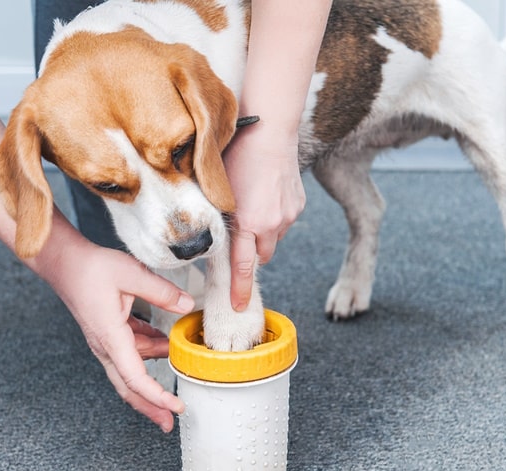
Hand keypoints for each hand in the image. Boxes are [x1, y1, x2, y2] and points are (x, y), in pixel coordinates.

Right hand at [42, 237, 194, 431]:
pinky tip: (164, 345)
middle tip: (170, 421)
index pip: (136, 378)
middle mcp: (105, 346)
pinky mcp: (108, 333)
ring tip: (176, 374)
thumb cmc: (90, 268)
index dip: (157, 396)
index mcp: (111, 337)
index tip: (176, 407)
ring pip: (130, 370)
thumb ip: (161, 291)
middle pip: (129, 387)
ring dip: (153, 376)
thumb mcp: (131, 274)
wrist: (63, 262)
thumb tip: (187, 306)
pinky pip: (130, 353)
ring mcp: (105, 342)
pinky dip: (148, 353)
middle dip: (150, 407)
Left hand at [223, 124, 305, 310]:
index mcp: (248, 222)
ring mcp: (288, 215)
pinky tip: (266, 194)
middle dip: (251, 253)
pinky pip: (285, 221)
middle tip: (241, 236)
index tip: (239, 307)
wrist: (271, 129)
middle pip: (261, 257)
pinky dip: (274, 216)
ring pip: (274, 238)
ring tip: (253, 204)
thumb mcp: (218, 189)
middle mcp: (271, 224)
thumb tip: (207, 237)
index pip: (243, 267)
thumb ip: (216, 217)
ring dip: (263, 232)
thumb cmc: (237, 154)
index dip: (239, 290)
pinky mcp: (299, 204)